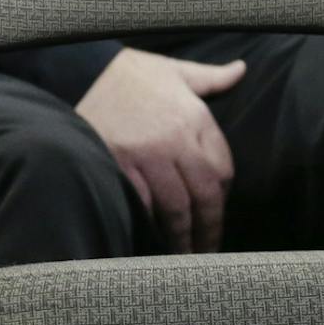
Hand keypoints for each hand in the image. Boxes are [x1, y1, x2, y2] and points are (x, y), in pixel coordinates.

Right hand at [75, 48, 245, 253]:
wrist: (82, 69)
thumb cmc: (130, 72)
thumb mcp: (176, 70)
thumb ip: (212, 77)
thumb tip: (241, 69)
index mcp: (196, 118)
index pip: (222, 169)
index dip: (222, 195)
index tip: (215, 211)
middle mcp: (176, 140)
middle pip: (204, 195)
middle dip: (209, 228)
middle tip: (209, 251)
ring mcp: (147, 155)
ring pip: (175, 206)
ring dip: (182, 235)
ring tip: (184, 255)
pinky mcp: (119, 164)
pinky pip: (142, 202)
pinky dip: (149, 223)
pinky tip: (152, 239)